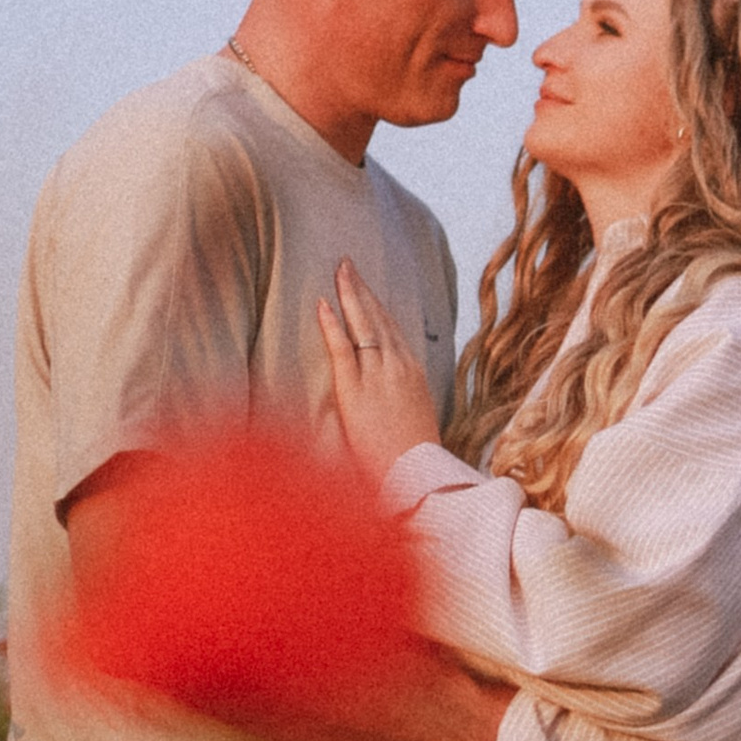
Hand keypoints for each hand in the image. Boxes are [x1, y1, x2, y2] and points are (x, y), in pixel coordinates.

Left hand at [317, 259, 443, 482]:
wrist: (417, 476)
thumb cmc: (415, 456)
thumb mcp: (416, 416)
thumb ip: (402, 396)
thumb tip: (390, 391)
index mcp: (413, 370)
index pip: (392, 327)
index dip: (376, 304)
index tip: (366, 287)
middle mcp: (397, 365)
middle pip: (377, 317)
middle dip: (361, 289)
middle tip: (347, 264)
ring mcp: (377, 375)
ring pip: (362, 324)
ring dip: (349, 295)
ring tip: (338, 272)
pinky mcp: (355, 389)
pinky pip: (342, 348)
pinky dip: (332, 324)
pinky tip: (322, 303)